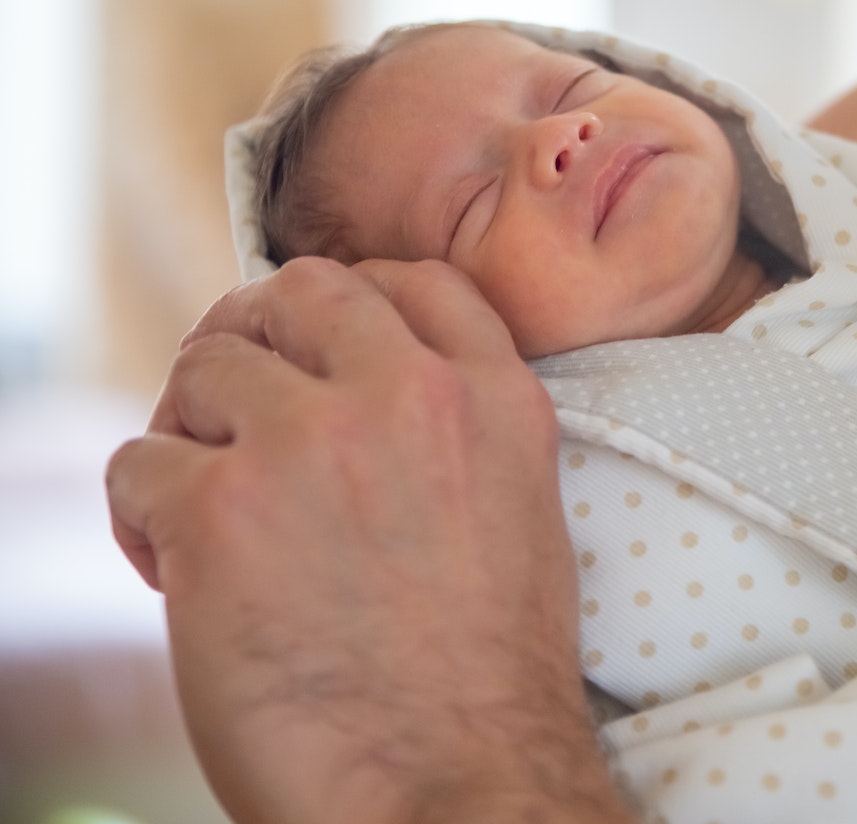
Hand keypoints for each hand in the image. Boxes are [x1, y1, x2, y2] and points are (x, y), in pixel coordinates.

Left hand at [106, 257, 629, 823]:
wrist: (456, 780)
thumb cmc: (488, 681)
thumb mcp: (522, 517)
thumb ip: (458, 437)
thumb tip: (359, 402)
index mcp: (496, 401)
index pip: (418, 281)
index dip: (355, 301)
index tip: (320, 347)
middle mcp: (408, 398)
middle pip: (302, 291)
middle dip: (258, 336)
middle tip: (235, 408)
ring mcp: (311, 443)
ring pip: (205, 365)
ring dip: (192, 429)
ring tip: (207, 510)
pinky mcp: (220, 510)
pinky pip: (137, 462)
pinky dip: (141, 515)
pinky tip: (174, 572)